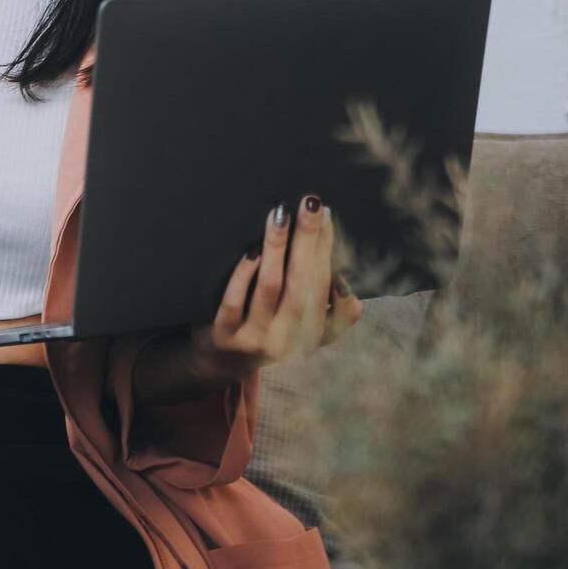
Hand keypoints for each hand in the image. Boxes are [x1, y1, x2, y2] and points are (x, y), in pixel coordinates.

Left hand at [185, 195, 363, 386]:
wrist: (218, 365)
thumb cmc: (266, 334)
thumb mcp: (304, 333)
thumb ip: (332, 314)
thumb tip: (349, 290)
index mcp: (312, 334)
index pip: (326, 286)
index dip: (328, 250)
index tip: (326, 214)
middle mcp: (287, 340)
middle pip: (303, 284)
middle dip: (308, 241)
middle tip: (309, 204)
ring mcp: (255, 340)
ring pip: (271, 289)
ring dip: (277, 249)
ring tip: (280, 215)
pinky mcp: (224, 338)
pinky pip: (235, 303)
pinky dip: (244, 277)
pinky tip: (251, 253)